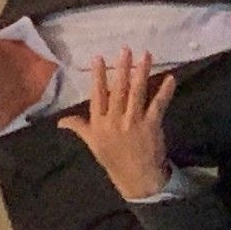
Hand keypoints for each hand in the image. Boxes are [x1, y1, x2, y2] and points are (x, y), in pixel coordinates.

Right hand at [58, 48, 176, 199]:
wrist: (137, 180)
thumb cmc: (114, 159)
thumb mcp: (93, 144)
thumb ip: (79, 127)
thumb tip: (60, 121)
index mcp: (99, 123)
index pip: (97, 95)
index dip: (98, 76)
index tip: (98, 57)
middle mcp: (115, 121)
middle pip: (118, 91)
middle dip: (122, 68)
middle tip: (126, 49)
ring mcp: (134, 123)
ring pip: (137, 93)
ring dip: (142, 73)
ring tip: (145, 55)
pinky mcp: (151, 126)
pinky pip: (158, 105)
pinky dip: (164, 91)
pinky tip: (170, 78)